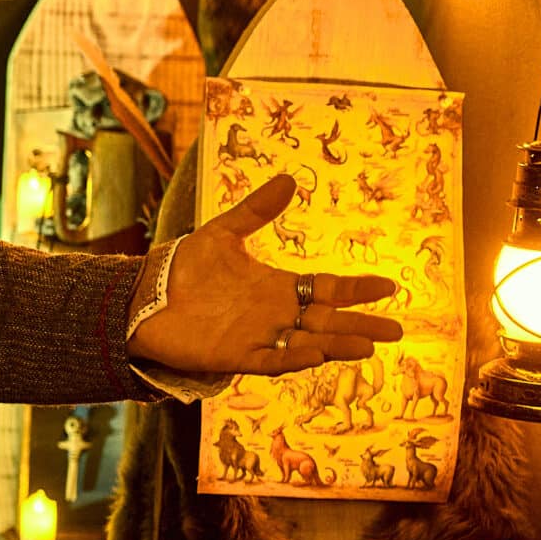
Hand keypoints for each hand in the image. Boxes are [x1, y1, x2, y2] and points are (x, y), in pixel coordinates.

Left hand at [128, 173, 403, 376]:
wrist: (143, 295)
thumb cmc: (183, 267)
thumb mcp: (223, 233)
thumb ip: (256, 211)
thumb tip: (290, 179)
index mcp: (276, 286)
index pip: (326, 289)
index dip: (356, 289)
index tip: (388, 286)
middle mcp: (274, 314)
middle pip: (327, 321)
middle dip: (360, 325)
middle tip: (397, 330)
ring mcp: (257, 336)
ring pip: (307, 343)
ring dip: (336, 345)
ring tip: (368, 346)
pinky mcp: (235, 355)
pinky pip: (271, 360)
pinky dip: (293, 358)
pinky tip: (315, 353)